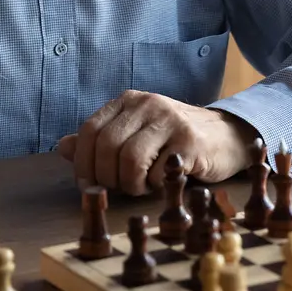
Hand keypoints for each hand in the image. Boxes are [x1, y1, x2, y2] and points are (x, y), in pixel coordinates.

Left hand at [56, 90, 259, 195]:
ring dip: (131, 184)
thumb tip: (62, 147)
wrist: (229, 136)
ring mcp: (170, 120)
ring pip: (129, 160)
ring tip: (142, 187)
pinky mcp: (190, 140)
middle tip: (120, 189)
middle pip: (107, 147)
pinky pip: (158, 171)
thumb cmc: (176, 140)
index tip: (90, 185)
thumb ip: (100, 141)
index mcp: (128, 101)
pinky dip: (155, 185)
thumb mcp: (135, 135)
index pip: (89, 130)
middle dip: (107, 178)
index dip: (83, 163)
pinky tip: (163, 182)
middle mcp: (147, 104)